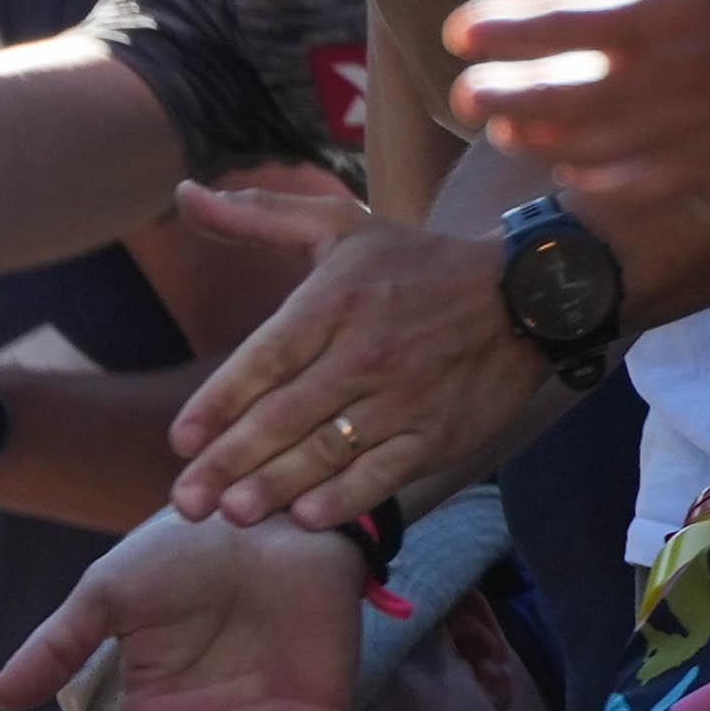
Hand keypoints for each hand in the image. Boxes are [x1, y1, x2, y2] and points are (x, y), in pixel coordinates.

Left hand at [166, 215, 536, 526]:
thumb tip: (187, 193)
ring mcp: (405, 397)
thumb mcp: (341, 225)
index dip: (220, 402)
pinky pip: (386, 471)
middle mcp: (366, 352)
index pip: (265, 358)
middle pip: (286, 415)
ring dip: (277, 485)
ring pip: (329, 449)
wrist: (528, 292)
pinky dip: (348, 497)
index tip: (181, 440)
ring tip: (233, 513)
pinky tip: (307, 517)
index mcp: (334, 302)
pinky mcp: (440, 433)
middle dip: (231, 461)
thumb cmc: (416, 263)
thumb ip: (259, 216)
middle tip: (187, 502)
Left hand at [447, 0, 709, 203]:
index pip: (563, 24)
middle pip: (558, 96)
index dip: (505, 29)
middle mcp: (673, 81)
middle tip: (464, 93)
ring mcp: (693, 133)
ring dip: (536, 139)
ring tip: (503, 126)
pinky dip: (595, 183)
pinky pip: (638, 188)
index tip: (463, 30)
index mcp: (674, 12)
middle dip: (501, 95)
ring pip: (587, 148)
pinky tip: (572, 172)